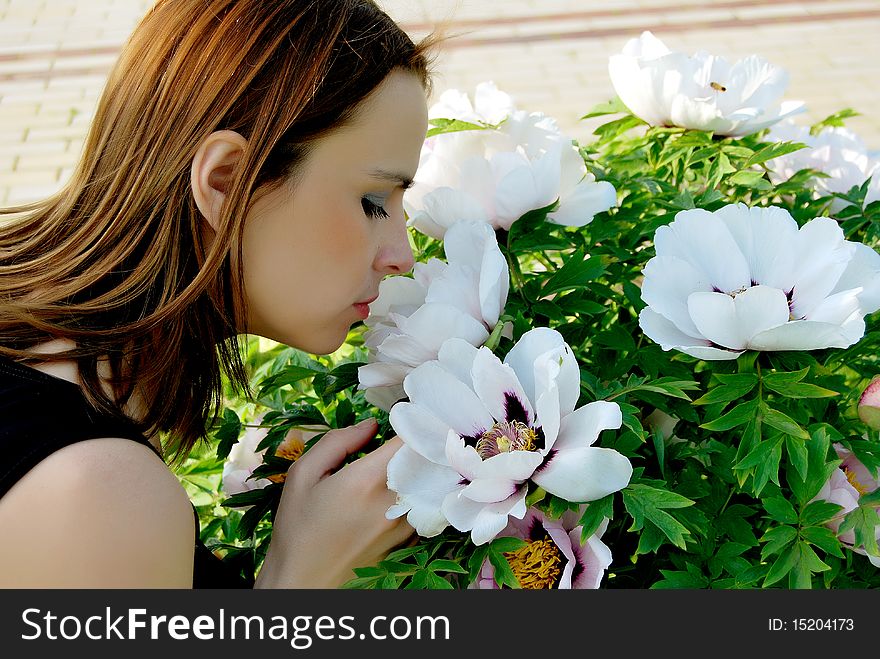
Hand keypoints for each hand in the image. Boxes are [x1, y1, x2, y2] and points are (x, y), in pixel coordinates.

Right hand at [254, 418, 413, 587]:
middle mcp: (391, 503)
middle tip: (406, 435)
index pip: (407, 440)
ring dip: (418, 469)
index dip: (410, 422)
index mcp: (364, 482)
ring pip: (427, 483)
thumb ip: (338, 442)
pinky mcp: (408, 542)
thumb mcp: (303, 476)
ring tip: (400, 464)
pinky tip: (396, 493)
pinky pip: (422, 507)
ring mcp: (404, 526)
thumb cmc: (298, 528)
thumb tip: (370, 425)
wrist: (303, 582)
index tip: (404, 415)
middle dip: (416, 445)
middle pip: (423, 460)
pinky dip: (416, 494)